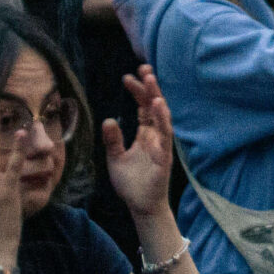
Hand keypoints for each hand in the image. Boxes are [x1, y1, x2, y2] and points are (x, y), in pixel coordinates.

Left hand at [102, 67, 176, 215]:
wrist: (140, 206)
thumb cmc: (130, 183)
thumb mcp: (115, 158)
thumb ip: (112, 139)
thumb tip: (108, 119)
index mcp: (145, 134)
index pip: (143, 107)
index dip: (138, 92)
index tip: (128, 77)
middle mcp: (155, 135)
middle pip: (154, 106)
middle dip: (149, 87)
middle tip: (143, 67)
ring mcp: (161, 144)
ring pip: (162, 115)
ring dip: (156, 97)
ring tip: (150, 79)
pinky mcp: (164, 155)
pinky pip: (165, 133)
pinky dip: (162, 118)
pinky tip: (157, 104)